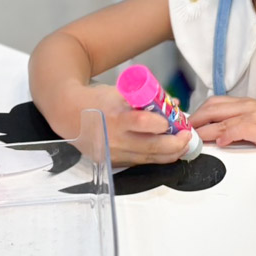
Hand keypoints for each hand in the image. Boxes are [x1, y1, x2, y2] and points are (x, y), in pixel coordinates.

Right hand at [74, 84, 191, 165]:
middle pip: (152, 147)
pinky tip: (164, 152)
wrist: (68, 114)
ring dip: (169, 154)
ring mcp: (113, 154)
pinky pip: (139, 163)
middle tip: (187, 137)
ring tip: (181, 145)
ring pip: (149, 159)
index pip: (144, 123)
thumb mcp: (121, 92)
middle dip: (175, 144)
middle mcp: (114, 138)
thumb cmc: (97, 101)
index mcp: (117, 117)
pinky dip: (153, 158)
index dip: (163, 124)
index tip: (175, 120)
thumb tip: (173, 105)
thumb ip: (148, 99)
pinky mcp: (112, 163)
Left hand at [189, 96, 255, 152]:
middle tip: (183, 133)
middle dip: (194, 121)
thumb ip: (234, 122)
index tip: (184, 124)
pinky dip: (226, 136)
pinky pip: (238, 129)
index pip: (213, 103)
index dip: (196, 113)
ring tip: (194, 140)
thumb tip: (213, 133)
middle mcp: (245, 106)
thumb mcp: (254, 119)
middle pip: (211, 108)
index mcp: (242, 104)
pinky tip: (220, 143)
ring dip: (204, 131)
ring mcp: (252, 115)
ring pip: (220, 120)